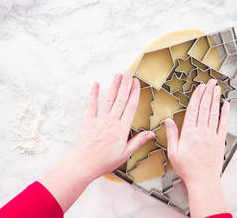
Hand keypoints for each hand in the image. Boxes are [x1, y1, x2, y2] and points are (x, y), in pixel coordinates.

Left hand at [40, 71, 153, 211]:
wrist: (85, 164)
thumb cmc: (105, 162)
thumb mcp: (125, 154)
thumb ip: (138, 141)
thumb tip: (151, 134)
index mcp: (122, 129)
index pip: (130, 107)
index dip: (134, 93)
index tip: (137, 83)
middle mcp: (112, 121)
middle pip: (121, 99)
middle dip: (125, 85)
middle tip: (129, 72)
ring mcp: (100, 120)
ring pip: (109, 99)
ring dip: (114, 86)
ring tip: (118, 75)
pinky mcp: (89, 121)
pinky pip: (92, 105)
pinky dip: (94, 94)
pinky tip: (95, 84)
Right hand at [164, 78, 229, 216]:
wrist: (203, 181)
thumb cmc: (187, 169)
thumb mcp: (173, 153)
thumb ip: (172, 135)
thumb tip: (168, 120)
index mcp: (188, 134)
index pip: (193, 110)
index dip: (196, 97)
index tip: (199, 88)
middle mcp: (201, 132)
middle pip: (204, 108)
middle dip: (207, 93)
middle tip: (210, 82)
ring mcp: (212, 136)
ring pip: (214, 113)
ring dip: (215, 99)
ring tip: (217, 88)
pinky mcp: (220, 141)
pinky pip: (223, 125)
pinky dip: (225, 114)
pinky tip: (225, 105)